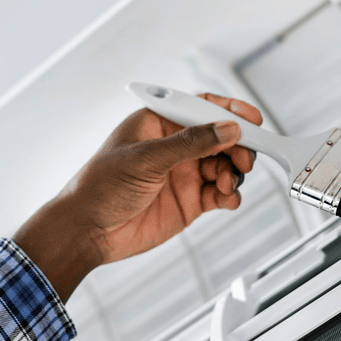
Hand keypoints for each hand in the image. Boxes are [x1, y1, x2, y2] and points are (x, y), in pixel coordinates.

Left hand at [12, 94, 262, 300]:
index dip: (229, 111)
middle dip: (238, 146)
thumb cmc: (100, 186)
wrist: (88, 231)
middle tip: (244, 159)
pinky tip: (227, 198)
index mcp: (159, 123)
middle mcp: (174, 146)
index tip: (252, 119)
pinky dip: (230, 195)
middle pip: (220, 137)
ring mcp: (183, 174)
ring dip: (233, 172)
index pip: (201, 108)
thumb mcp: (145, 158)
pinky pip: (220, 193)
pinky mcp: (189, 201)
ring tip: (226, 183)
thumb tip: (226, 129)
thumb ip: (190, 144)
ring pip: (224, 166)